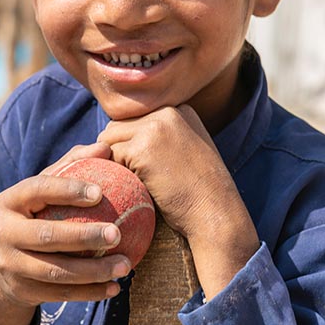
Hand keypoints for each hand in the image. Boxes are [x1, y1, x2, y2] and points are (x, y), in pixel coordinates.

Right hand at [0, 142, 134, 310]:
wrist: (7, 265)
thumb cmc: (38, 214)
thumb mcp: (47, 189)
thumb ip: (73, 165)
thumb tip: (105, 147)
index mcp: (8, 200)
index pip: (38, 189)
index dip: (68, 190)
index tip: (101, 192)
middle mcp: (2, 232)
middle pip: (46, 236)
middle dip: (84, 236)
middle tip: (117, 234)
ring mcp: (10, 265)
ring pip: (56, 271)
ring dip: (94, 271)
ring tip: (126, 265)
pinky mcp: (22, 290)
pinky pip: (61, 294)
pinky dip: (91, 292)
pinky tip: (116, 287)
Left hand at [97, 106, 259, 298]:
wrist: (216, 214)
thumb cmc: (200, 193)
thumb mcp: (187, 151)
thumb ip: (162, 138)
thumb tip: (116, 139)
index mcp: (179, 110)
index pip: (135, 119)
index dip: (132, 144)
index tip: (148, 168)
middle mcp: (167, 112)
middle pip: (118, 125)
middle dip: (119, 151)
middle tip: (135, 177)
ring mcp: (155, 128)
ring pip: (108, 138)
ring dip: (114, 161)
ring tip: (137, 182)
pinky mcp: (143, 149)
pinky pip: (109, 157)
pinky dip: (115, 174)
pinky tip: (137, 188)